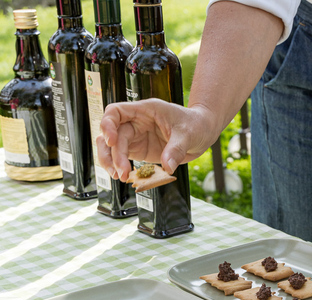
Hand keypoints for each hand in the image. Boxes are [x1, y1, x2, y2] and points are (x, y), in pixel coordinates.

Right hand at [96, 99, 217, 180]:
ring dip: (111, 162)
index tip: (112, 141)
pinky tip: (126, 177)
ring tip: (121, 177)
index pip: (115, 111)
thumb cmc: (195, 124)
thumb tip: (168, 167)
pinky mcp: (140, 150)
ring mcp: (136, 137)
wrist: (203, 132)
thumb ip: (176, 149)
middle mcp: (136, 122)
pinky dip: (121, 167)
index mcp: (145, 110)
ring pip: (113, 148)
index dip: (108, 125)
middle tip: (121, 171)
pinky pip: (123, 158)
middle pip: (112, 135)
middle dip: (113, 154)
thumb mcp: (188, 134)